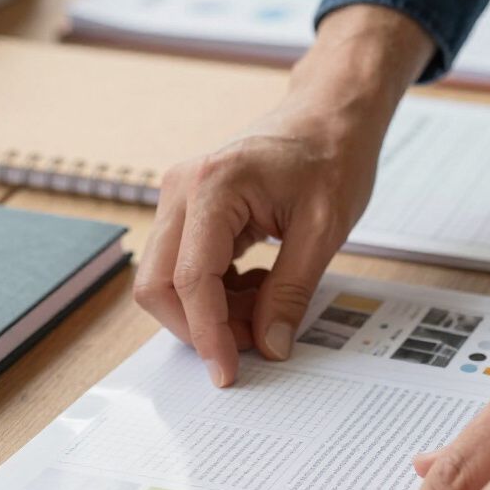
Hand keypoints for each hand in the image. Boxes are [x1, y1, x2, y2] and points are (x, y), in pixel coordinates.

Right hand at [134, 6, 433, 385]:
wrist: (329, 116)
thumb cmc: (332, 156)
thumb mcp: (324, 230)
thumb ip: (292, 292)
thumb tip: (270, 346)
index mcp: (213, 186)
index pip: (190, 280)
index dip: (208, 334)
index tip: (229, 373)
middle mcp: (181, 190)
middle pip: (158, 284)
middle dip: (201, 327)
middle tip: (256, 342)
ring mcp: (179, 199)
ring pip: (167, 280)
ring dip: (212, 311)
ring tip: (269, 303)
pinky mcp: (189, 211)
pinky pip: (185, 268)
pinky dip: (218, 293)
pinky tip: (261, 284)